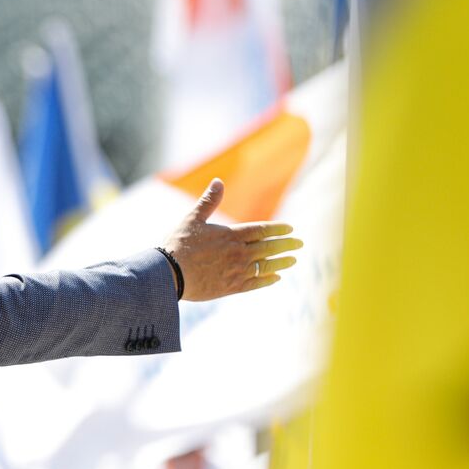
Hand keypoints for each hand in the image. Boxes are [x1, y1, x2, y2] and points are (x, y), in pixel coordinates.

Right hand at [161, 179, 300, 300]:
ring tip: (293, 260)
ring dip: (282, 262)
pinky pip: (255, 283)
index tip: (291, 229)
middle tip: (300, 244)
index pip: (262, 230)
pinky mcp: (231, 287)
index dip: (278, 229)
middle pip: (269, 248)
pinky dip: (267, 280)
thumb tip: (218, 181)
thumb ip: (209, 201)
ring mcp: (236, 271)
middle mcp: (239, 253)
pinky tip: (276, 278)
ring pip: (266, 266)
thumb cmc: (178, 245)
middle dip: (286, 245)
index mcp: (231, 235)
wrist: (169, 274)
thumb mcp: (192, 219)